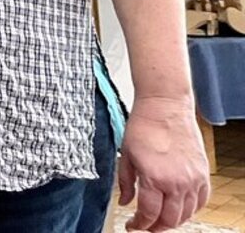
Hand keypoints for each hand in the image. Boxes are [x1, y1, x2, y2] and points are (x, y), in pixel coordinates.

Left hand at [118, 95, 209, 230]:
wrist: (165, 107)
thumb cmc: (144, 126)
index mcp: (154, 178)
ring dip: (172, 221)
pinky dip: (190, 210)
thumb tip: (125, 202)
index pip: (149, 214)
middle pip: (169, 220)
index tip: (132, 225)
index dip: (139, 224)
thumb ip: (125, 182)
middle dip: (155, 227)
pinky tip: (179, 208)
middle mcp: (177, 183)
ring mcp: (193, 180)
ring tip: (160, 218)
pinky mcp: (203, 174)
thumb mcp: (126, 155)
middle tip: (145, 225)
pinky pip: (201, 202)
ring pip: (186, 214)